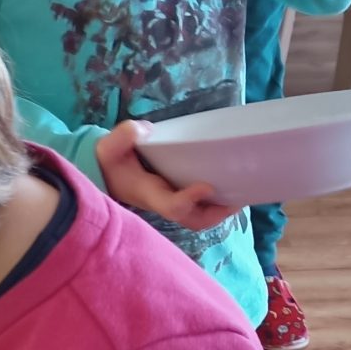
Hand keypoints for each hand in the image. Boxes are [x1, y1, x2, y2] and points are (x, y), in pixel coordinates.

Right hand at [96, 119, 236, 231]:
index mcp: (148, 193)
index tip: (207, 186)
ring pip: (200, 217)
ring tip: (243, 192)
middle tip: (239, 197)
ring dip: (222, 209)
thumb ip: (123, 137)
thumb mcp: (109, 147)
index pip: (171, 205)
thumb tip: (145, 129)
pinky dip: (219, 202)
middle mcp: (163, 202)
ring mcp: (172, 202)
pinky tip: (233, 185)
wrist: (107, 173)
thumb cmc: (112, 161)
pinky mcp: (179, 196)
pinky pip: (202, 207)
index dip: (189, 200)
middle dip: (216, 213)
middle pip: (193, 220)